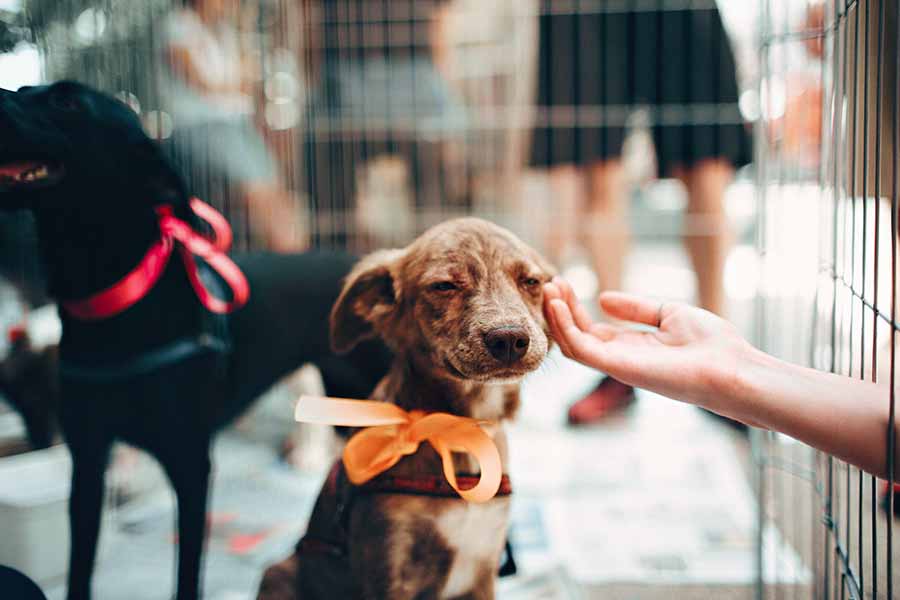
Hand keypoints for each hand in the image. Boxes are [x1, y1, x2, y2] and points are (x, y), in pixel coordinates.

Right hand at [542, 277, 752, 409]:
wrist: (731, 367)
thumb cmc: (711, 344)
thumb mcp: (669, 313)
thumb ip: (636, 308)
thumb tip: (603, 299)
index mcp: (632, 347)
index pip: (591, 329)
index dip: (573, 307)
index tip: (563, 282)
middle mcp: (620, 358)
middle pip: (576, 336)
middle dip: (560, 309)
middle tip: (550, 283)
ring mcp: (617, 364)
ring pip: (571, 344)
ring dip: (557, 316)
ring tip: (549, 289)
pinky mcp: (618, 367)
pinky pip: (580, 348)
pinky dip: (565, 327)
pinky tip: (558, 305)